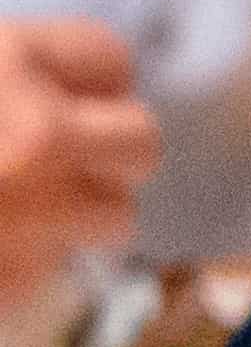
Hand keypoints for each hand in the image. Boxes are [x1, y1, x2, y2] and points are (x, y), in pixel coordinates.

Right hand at [0, 18, 148, 322]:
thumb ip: (3, 74)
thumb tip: (57, 91)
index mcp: (1, 63)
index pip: (107, 58)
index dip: (90, 80)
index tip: (68, 93)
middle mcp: (35, 137)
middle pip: (141, 141)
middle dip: (107, 152)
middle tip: (52, 158)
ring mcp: (27, 220)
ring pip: (112, 220)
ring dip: (72, 219)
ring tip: (11, 210)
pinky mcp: (5, 288)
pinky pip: (42, 276)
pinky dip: (14, 269)